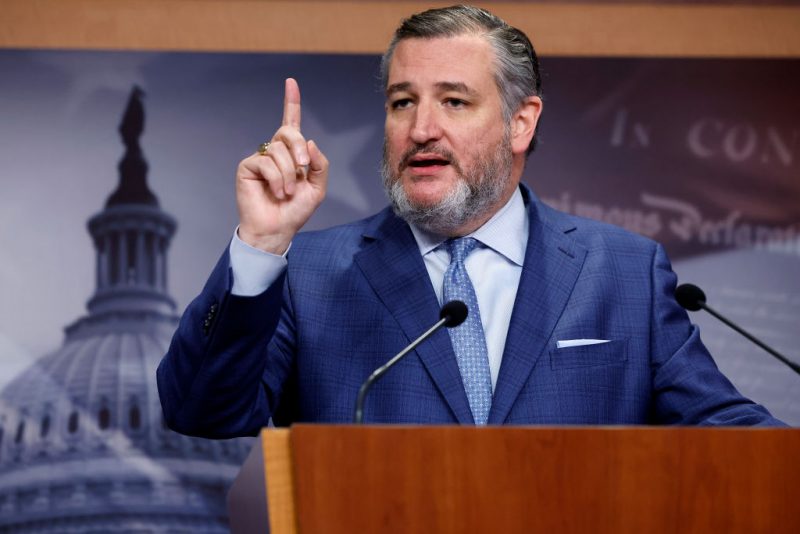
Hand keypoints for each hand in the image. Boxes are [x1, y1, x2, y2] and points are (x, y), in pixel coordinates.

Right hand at [236, 78, 328, 253]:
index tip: (291, 82)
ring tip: (288, 192)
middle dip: (299, 149)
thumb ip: (319, 163)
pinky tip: (278, 193)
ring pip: (279, 150)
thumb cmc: (296, 210)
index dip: (291, 102)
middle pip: (289, 132)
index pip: (291, 122)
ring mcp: (261, 158)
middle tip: (303, 169)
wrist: (278, 229)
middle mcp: (275, 152)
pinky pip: (266, 162)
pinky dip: (277, 179)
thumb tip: (310, 141)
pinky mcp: (247, 166)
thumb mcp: (318, 187)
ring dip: (290, 174)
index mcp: (292, 154)